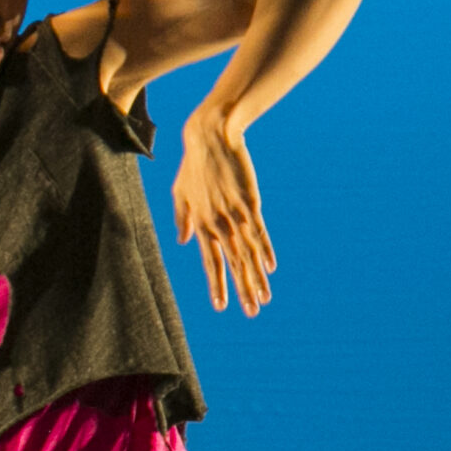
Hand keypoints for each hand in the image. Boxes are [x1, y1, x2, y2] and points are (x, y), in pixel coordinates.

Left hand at [172, 112, 275, 314]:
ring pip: (246, 254)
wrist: (209, 137)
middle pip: (231, 265)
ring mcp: (234, 215)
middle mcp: (216, 224)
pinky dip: (265, 251)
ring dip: (256, 278)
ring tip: (263, 300)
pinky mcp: (249, 202)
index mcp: (200, 225)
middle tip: (251, 313)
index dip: (216, 285)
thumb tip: (182, 242)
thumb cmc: (193, 164)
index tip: (221, 306)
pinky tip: (270, 268)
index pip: (210, 262)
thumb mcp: (179, 192)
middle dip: (241, 290)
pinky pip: (258, 233)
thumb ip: (181, 218)